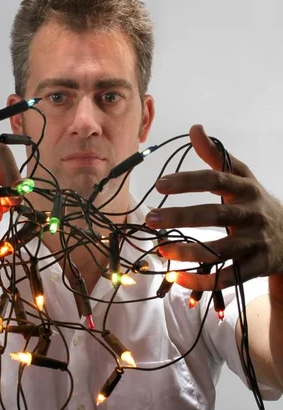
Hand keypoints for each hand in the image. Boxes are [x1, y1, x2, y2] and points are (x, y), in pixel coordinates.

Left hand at [146, 124, 282, 289]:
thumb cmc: (256, 204)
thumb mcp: (242, 178)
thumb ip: (217, 156)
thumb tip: (195, 128)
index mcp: (246, 188)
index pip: (216, 179)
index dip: (188, 181)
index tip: (160, 184)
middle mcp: (252, 213)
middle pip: (215, 214)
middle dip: (181, 216)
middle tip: (151, 219)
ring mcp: (256, 241)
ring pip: (221, 249)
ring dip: (189, 251)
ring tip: (161, 249)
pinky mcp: (257, 266)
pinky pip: (228, 276)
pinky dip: (202, 281)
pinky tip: (178, 277)